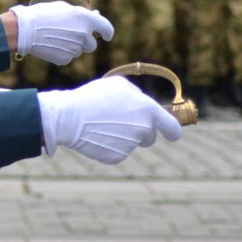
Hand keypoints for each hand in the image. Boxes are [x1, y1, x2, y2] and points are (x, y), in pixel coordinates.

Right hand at [12, 0, 113, 64]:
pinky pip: (68, 57)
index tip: (106, 36)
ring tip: (55, 37)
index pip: (106, 28)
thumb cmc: (43, 14)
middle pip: (92, 44)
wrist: (24, 29)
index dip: (107, 32)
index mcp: (85, 19)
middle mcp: (84, 35)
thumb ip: (82, 14)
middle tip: (70, 35)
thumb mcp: (63, 8)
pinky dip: (62, 52)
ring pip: (79, 51)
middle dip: (85, 41)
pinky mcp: (65, 59)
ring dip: (72, 46)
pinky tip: (50, 45)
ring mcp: (75, 49)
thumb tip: (97, 16)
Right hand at [37, 76, 181, 163]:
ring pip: (131, 143)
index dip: (172, 131)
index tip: (172, 135)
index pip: (172, 127)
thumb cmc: (93, 97)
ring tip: (100, 124)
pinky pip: (117, 151)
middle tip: (119, 122)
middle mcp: (144, 130)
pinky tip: (95, 135)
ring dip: (121, 136)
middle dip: (140, 133)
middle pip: (150, 137)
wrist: (69, 117)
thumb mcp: (117, 85)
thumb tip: (142, 102)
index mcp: (148, 110)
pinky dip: (108, 145)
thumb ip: (136, 94)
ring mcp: (131, 145)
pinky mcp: (117, 157)